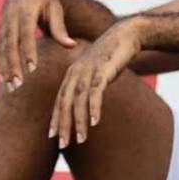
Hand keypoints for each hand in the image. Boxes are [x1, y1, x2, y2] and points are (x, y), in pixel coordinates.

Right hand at [0, 0, 75, 91]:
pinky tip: (4, 78)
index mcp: (25, 10)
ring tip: (10, 87)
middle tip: (18, 84)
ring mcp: (3, 23)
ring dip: (4, 68)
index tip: (32, 69)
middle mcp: (11, 17)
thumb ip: (60, 28)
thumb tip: (71, 46)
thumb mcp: (55, 8)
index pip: (26, 34)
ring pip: (1, 48)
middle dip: (12, 65)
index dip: (28, 51)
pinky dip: (0, 63)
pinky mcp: (1, 28)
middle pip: (10, 44)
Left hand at [49, 18, 143, 147]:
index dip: (56, 119)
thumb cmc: (111, 56)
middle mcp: (76, 72)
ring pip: (78, 100)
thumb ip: (87, 86)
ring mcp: (88, 71)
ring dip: (79, 121)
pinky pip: (95, 92)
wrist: (126, 35)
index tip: (53, 137)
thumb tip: (85, 104)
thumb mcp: (95, 71)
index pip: (59, 100)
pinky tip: (95, 122)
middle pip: (64, 102)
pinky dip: (94, 108)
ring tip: (81, 139)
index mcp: (71, 74)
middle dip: (63, 124)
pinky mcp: (102, 70)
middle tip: (63, 144)